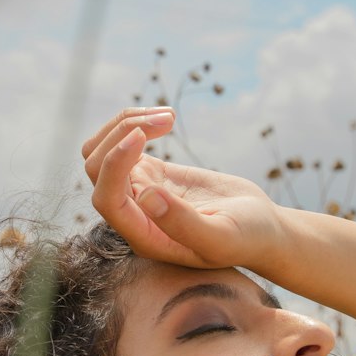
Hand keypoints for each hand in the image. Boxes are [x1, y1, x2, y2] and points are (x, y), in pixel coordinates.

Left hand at [81, 108, 280, 271]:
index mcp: (144, 235)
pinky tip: (169, 118)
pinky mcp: (150, 172)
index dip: (114, 164)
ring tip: (169, 116)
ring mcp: (139, 190)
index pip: (107, 199)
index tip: (141, 135)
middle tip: (167, 119)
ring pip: (103, 150)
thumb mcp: (222, 237)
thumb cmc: (245, 239)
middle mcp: (133, 213)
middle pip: (96, 167)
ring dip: (127, 124)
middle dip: (121, 134)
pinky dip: (138, 123)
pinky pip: (124, 143)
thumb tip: (145, 196)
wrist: (260, 229)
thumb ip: (184, 225)